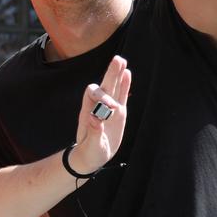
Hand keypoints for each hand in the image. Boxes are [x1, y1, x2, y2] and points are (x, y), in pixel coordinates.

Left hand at [67, 55, 130, 174]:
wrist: (91, 157)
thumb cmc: (88, 152)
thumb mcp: (91, 146)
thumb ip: (94, 132)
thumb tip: (95, 118)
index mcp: (89, 112)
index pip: (93, 95)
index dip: (102, 96)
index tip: (111, 109)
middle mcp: (98, 107)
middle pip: (103, 86)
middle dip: (110, 74)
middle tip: (118, 60)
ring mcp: (109, 109)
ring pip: (113, 88)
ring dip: (117, 75)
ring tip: (122, 61)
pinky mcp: (118, 113)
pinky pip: (122, 96)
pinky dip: (125, 85)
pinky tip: (127, 73)